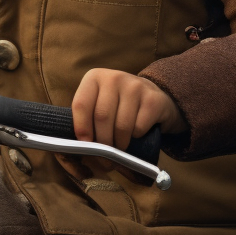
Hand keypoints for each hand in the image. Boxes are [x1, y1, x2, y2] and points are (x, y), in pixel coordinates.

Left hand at [71, 68, 187, 150]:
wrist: (155, 98)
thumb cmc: (119, 105)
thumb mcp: (99, 103)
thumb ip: (87, 118)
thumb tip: (81, 146)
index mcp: (94, 77)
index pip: (81, 104)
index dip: (81, 128)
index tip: (85, 145)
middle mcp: (114, 78)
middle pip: (102, 117)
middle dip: (102, 142)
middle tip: (104, 157)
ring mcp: (135, 86)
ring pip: (121, 125)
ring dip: (119, 144)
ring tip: (119, 149)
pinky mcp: (153, 99)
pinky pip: (139, 128)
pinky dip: (135, 138)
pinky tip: (136, 135)